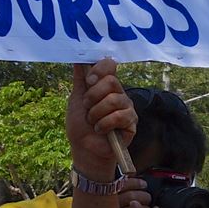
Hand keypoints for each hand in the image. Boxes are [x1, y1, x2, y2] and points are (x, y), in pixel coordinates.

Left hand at [67, 59, 134, 179]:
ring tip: (93, 122)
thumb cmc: (80, 125)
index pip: (109, 66)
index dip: (99, 70)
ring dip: (97, 113)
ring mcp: (127, 108)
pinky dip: (105, 124)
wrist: (85, 148)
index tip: (88, 81)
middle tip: (87, 107)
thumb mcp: (76, 99)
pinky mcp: (132, 122)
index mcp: (106, 86)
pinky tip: (101, 130)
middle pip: (111, 82)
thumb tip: (78, 59)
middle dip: (93, 96)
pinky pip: (119, 116)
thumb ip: (80, 79)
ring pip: (114, 100)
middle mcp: (118, 94)